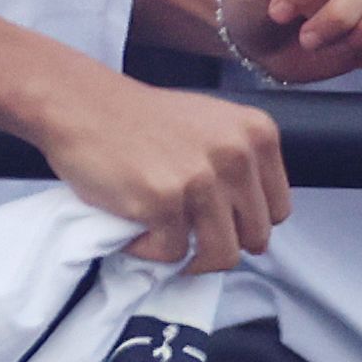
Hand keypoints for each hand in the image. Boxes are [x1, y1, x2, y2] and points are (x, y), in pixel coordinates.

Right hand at [34, 74, 291, 273]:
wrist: (83, 105)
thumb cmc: (143, 121)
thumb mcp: (213, 128)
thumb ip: (240, 166)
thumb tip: (254, 225)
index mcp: (258, 135)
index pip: (278, 210)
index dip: (246, 222)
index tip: (217, 220)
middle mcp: (238, 155)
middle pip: (255, 238)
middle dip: (219, 243)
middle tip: (186, 231)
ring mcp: (202, 179)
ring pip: (221, 255)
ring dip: (189, 255)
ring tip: (161, 230)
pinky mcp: (165, 201)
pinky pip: (172, 255)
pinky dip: (150, 249)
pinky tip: (133, 220)